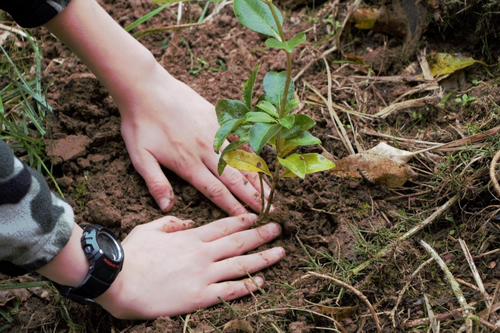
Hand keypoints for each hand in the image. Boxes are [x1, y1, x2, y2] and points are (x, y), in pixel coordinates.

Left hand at [44, 0, 269, 214]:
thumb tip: (167, 207)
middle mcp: (205, 150)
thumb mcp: (140, 157)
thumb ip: (156, 183)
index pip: (215, 191)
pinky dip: (251, 150)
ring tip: (271, 191)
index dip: (232, 206)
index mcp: (187, 163)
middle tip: (269, 210)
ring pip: (240, 159)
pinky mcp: (216, 117)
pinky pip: (238, 136)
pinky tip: (260, 160)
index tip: (246, 219)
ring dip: (257, 177)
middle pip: (234, 178)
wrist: (145, 88)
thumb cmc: (140, 124)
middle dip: (252, 196)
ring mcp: (214, 132)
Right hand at [95, 214, 283, 319]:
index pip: (224, 226)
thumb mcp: (150, 228)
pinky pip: (230, 290)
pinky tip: (262, 282)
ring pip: (241, 264)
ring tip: (280, 252)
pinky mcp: (199, 297)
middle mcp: (202, 254)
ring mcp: (203, 275)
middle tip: (279, 229)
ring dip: (263, 258)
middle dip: (261, 234)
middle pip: (239, 242)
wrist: (117, 279)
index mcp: (190, 237)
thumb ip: (173, 223)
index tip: (257, 216)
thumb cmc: (131, 254)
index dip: (243, 220)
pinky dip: (248, 286)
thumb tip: (190, 221)